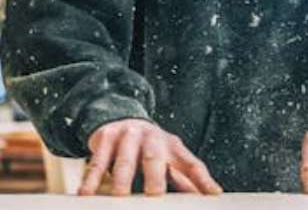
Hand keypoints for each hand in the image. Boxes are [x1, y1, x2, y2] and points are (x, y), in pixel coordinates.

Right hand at [79, 118, 222, 195]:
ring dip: (121, 179)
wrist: (122, 119)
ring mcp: (128, 136)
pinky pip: (97, 162)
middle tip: (153, 194)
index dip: (203, 180)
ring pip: (124, 160)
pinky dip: (91, 179)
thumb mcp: (169, 158)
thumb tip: (210, 194)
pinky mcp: (106, 137)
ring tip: (119, 196)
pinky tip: (86, 194)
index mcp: (173, 146)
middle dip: (155, 176)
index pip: (191, 164)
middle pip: (155, 158)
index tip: (213, 194)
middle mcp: (153, 138)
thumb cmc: (151, 148)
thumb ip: (185, 177)